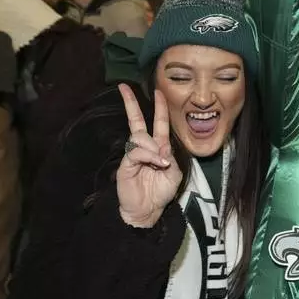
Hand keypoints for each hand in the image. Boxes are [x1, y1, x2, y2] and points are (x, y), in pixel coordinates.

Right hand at [116, 84, 181, 228]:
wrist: (147, 210)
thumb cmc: (160, 192)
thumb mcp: (174, 174)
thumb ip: (171, 158)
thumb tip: (162, 148)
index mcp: (158, 147)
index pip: (157, 123)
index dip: (159, 108)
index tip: (158, 92)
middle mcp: (144, 148)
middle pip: (137, 122)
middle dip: (131, 104)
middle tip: (125, 87)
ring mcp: (133, 155)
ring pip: (140, 138)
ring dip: (153, 148)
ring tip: (160, 164)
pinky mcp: (126, 164)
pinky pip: (136, 152)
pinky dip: (149, 156)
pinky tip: (156, 164)